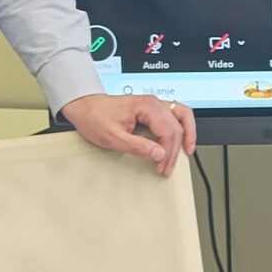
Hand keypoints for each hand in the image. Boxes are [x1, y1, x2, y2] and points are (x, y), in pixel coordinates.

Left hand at [59, 91, 196, 175]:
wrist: (84, 106)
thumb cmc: (95, 117)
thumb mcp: (112, 137)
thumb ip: (137, 146)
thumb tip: (158, 153)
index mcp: (146, 106)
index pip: (169, 131)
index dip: (168, 152)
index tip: (161, 166)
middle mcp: (153, 103)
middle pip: (177, 126)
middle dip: (174, 150)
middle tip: (167, 168)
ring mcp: (154, 104)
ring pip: (182, 116)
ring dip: (186, 135)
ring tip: (187, 150)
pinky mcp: (151, 109)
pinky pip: (175, 115)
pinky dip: (181, 127)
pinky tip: (180, 138)